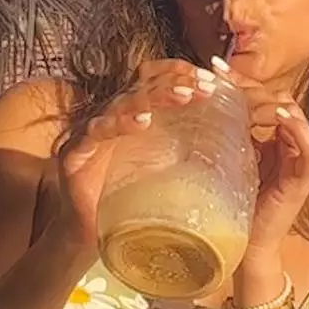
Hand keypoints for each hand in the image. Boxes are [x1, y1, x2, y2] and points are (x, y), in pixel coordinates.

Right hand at [54, 60, 219, 248]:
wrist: (90, 235)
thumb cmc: (129, 200)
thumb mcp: (165, 167)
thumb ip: (186, 147)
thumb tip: (234, 137)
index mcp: (130, 113)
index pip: (153, 78)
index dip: (178, 72)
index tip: (210, 78)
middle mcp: (109, 115)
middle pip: (141, 85)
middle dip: (176, 82)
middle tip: (204, 87)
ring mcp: (89, 132)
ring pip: (123, 102)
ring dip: (154, 97)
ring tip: (182, 97)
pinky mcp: (74, 153)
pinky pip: (97, 131)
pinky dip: (120, 124)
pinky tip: (143, 122)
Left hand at [211, 56, 308, 278]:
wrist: (244, 245)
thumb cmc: (232, 204)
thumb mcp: (225, 159)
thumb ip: (224, 133)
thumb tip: (199, 102)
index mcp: (271, 135)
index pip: (261, 96)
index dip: (240, 79)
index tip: (214, 67)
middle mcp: (289, 142)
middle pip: (278, 99)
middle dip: (250, 85)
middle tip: (221, 76)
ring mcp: (300, 159)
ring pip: (294, 116)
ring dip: (270, 101)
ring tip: (243, 92)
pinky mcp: (305, 179)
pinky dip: (298, 130)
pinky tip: (278, 117)